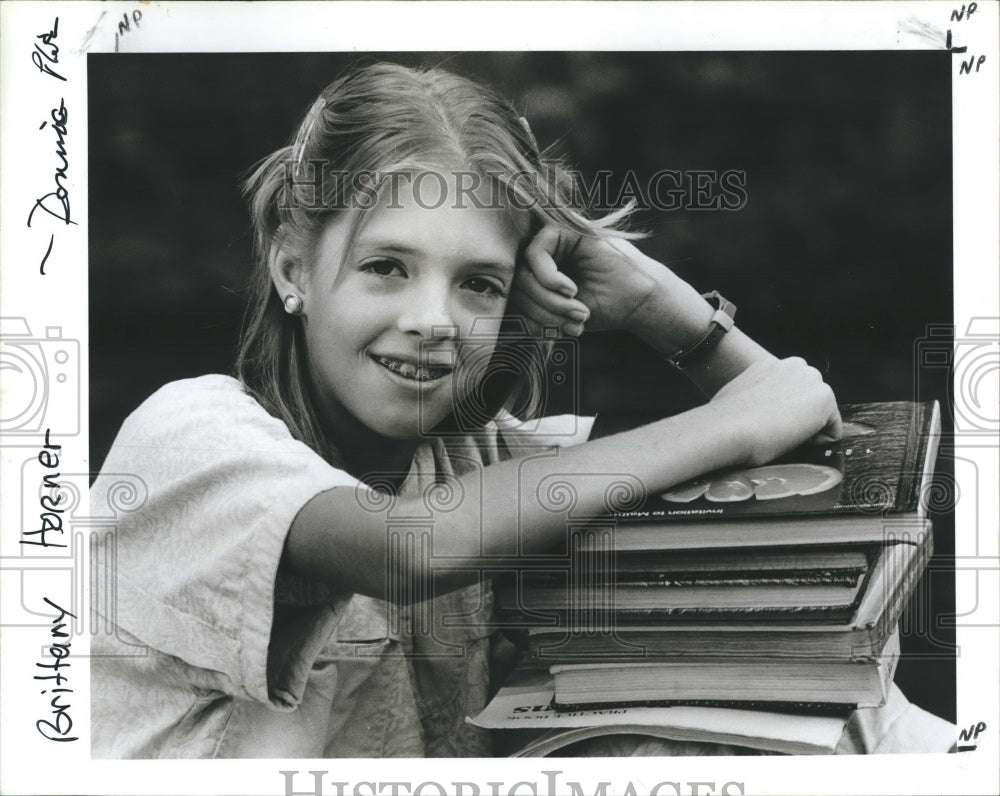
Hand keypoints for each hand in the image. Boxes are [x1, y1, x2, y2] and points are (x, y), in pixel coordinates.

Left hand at [511, 225, 676, 337]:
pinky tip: (570, 290)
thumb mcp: (555, 318)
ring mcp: (549, 239)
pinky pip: (536, 253)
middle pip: (514, 283)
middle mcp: (538, 255)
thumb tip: (499, 329)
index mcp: (533, 276)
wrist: (637, 302)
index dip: (523, 319)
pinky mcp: (562, 228)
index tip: (548, 335)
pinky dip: (549, 277)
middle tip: (569, 324)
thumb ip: (529, 314)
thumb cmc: (600, 309)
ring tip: (576, 312)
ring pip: (523, 271)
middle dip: (540, 310)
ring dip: (548, 299)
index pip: (508, 295)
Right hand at [705, 357, 842, 466]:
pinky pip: (832, 431)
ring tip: (782, 436)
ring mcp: (811, 380)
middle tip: (775, 432)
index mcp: (771, 365)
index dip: (783, 413)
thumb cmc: (723, 420)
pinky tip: (793, 441)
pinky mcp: (824, 399)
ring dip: (809, 429)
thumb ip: (754, 395)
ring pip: (823, 415)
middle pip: (811, 401)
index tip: (767, 424)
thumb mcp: (737, 396)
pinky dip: (818, 443)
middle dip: (801, 418)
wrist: (726, 428)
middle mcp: (794, 366)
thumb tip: (753, 411)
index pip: (793, 392)